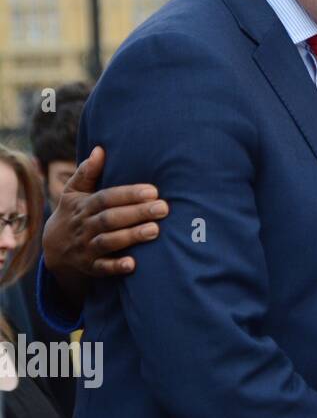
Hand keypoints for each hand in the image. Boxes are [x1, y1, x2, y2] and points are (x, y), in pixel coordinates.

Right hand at [43, 146, 168, 299]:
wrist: (54, 245)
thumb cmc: (74, 211)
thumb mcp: (74, 191)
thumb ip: (87, 172)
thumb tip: (100, 149)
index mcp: (83, 206)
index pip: (106, 198)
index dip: (128, 194)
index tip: (153, 191)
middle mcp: (84, 226)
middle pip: (110, 219)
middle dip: (137, 214)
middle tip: (163, 208)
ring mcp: (86, 247)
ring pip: (108, 242)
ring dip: (131, 237)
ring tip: (155, 230)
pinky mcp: (90, 266)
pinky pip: (102, 268)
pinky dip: (116, 267)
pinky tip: (133, 264)